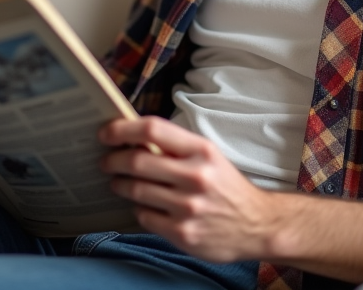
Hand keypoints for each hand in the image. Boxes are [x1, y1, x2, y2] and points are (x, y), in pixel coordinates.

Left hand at [99, 116, 280, 262]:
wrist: (257, 225)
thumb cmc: (226, 186)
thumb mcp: (208, 156)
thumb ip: (175, 147)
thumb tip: (133, 137)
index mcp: (201, 150)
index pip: (152, 129)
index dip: (121, 129)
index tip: (105, 133)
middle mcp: (195, 176)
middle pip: (136, 160)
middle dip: (112, 160)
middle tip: (106, 162)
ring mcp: (188, 207)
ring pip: (135, 190)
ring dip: (119, 185)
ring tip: (119, 182)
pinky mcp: (182, 233)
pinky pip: (144, 216)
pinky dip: (138, 208)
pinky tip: (143, 205)